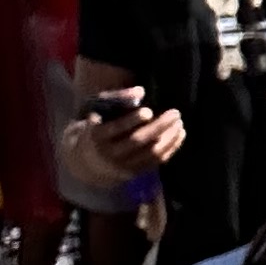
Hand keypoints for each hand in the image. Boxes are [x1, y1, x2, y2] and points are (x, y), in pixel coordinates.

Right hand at [65, 89, 184, 186]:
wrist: (85, 161)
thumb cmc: (97, 126)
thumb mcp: (98, 109)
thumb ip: (117, 97)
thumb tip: (140, 91)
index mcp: (96, 136)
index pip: (115, 129)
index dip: (131, 120)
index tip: (148, 111)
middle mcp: (109, 154)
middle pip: (137, 141)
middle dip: (158, 127)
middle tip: (175, 113)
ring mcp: (122, 166)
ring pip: (150, 153)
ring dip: (169, 137)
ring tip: (179, 123)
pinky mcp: (134, 173)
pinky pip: (156, 161)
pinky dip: (171, 148)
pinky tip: (180, 134)